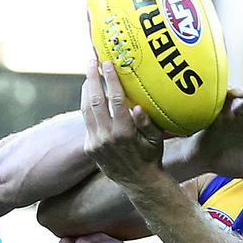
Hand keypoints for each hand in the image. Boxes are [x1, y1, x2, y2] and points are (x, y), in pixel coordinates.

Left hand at [81, 60, 163, 184]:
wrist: (137, 182)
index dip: (111, 79)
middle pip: (95, 100)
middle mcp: (107, 137)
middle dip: (92, 78)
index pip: (115, 100)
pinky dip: (88, 106)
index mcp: (124, 133)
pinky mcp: (89, 148)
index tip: (108, 63)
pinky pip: (86, 122)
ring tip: (88, 74)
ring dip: (86, 89)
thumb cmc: (151, 156)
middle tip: (91, 60)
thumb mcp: (156, 140)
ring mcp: (95, 143)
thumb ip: (148, 123)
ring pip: (86, 110)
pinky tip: (90, 95)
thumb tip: (137, 107)